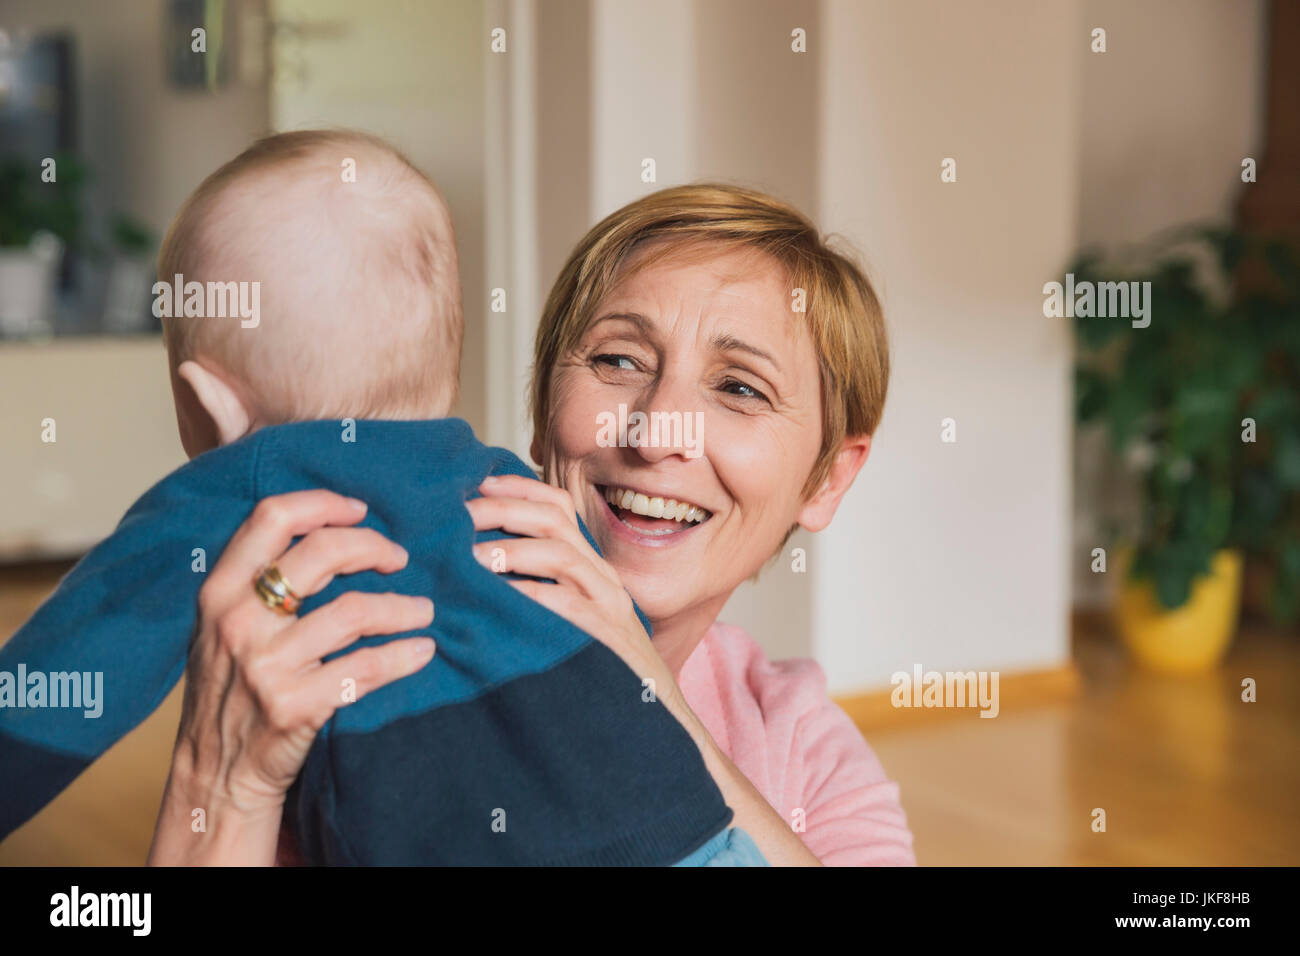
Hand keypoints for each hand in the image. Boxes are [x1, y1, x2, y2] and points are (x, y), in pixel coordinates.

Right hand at [149, 490, 435, 864]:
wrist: (215, 775)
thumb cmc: (229, 689)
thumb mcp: (221, 626)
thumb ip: (256, 581)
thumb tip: (329, 530)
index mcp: (219, 591)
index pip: (271, 517)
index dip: (324, 504)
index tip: (361, 511)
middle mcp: (238, 621)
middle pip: (322, 552)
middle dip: (374, 547)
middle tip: (400, 559)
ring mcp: (266, 665)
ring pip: (355, 611)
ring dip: (403, 607)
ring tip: (423, 611)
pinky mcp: (294, 706)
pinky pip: (367, 668)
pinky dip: (404, 655)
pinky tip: (421, 651)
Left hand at [465, 475, 678, 705]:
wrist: (651, 711)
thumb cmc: (598, 666)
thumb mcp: (570, 617)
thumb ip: (539, 587)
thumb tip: (478, 565)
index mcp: (591, 566)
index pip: (559, 506)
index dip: (519, 487)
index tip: (477, 482)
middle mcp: (602, 576)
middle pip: (555, 520)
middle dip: (504, 509)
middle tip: (460, 515)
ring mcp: (608, 604)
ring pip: (562, 555)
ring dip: (511, 550)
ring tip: (470, 557)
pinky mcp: (606, 635)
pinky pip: (566, 605)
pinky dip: (529, 595)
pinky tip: (498, 597)